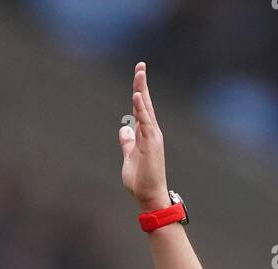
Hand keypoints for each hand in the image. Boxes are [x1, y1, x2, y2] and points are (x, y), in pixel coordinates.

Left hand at [119, 61, 169, 211]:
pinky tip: (137, 95)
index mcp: (145, 133)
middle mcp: (151, 131)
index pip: (141, 108)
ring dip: (142, 90)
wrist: (149, 195)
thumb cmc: (141, 180)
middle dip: (142, 84)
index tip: (138, 74)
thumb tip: (124, 129)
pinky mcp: (151, 143)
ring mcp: (152, 136)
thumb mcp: (129, 157)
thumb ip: (127, 143)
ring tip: (140, 72)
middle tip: (140, 65)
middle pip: (145, 103)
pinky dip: (141, 108)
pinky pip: (146, 121)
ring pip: (146, 108)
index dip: (138, 91)